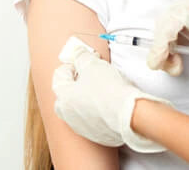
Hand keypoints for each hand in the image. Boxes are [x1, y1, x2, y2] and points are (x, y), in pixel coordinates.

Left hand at [53, 36, 169, 152]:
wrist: (129, 114)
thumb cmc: (110, 90)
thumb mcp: (93, 65)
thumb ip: (81, 57)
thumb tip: (77, 53)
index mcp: (63, 97)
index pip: (60, 75)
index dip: (73, 64)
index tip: (84, 61)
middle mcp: (67, 115)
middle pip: (67, 93)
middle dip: (78, 82)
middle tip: (94, 75)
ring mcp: (80, 126)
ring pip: (80, 107)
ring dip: (88, 97)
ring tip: (105, 89)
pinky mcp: (95, 134)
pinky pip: (92, 118)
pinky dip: (98, 110)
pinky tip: (110, 103)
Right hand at [147, 0, 188, 74]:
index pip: (168, 25)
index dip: (159, 46)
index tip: (157, 64)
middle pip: (165, 26)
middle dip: (162, 48)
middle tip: (171, 68)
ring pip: (172, 31)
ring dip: (169, 49)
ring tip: (176, 66)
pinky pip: (184, 35)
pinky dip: (178, 47)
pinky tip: (182, 58)